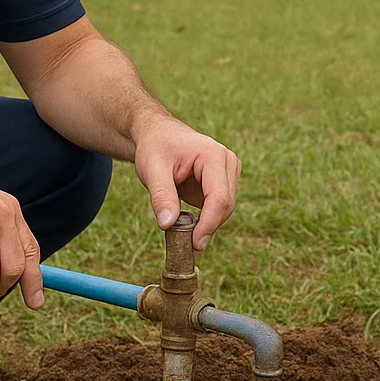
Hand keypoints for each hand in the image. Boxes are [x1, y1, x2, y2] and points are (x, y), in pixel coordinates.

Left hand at [133, 117, 240, 250]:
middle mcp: (227, 162)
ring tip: (182, 233)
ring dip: (206, 224)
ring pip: (224, 209)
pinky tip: (188, 225)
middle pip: (225, 205)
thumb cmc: (155, 147)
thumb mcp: (151, 169)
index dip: (209, 223)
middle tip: (185, 246)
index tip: (195, 244)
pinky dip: (205, 220)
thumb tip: (167, 224)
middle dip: (207, 227)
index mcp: (214, 155)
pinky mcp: (222, 183)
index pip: (219, 197)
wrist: (158, 135)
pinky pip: (218, 208)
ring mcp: (227, 173)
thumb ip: (161, 196)